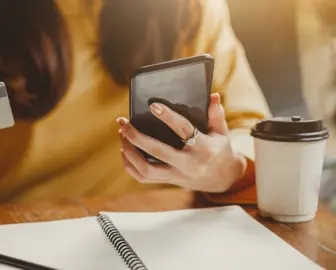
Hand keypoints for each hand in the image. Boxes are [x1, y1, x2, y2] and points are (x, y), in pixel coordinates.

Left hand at [118, 93, 246, 192]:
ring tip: (122, 134)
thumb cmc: (219, 150)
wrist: (222, 179)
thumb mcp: (222, 133)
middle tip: (123, 122)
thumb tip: (212, 95)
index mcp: (203, 148)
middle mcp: (188, 164)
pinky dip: (130, 165)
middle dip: (136, 136)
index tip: (152, 105)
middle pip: (157, 152)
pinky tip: (124, 150)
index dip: (168, 117)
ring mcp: (177, 175)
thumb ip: (216, 115)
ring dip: (129, 152)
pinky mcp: (168, 181)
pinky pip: (143, 178)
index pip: (184, 130)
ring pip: (146, 169)